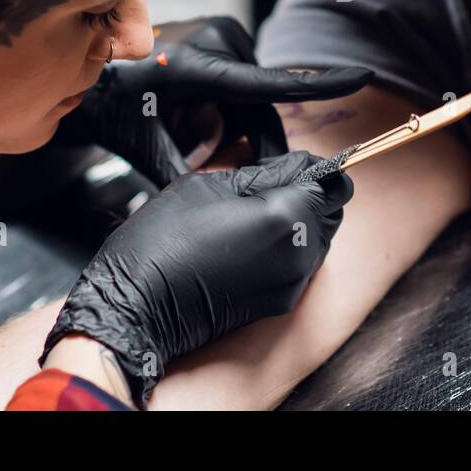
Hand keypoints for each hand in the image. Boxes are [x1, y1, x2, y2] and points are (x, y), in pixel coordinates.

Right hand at [40, 149, 352, 405]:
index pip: (333, 181)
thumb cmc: (162, 240)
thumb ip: (259, 169)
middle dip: (310, 194)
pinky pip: (300, 263)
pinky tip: (248, 242)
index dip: (311, 167)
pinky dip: (286, 247)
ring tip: (252, 216)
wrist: (137, 308)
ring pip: (318, 238)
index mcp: (288, 215)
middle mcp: (301, 252)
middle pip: (333, 211)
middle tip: (267, 187)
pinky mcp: (280, 302)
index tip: (284, 166)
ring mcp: (293, 282)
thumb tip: (288, 162)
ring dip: (299, 221)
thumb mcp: (207, 183)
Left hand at [52, 16, 371, 186]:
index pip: (270, 83)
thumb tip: (217, 213)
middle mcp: (217, 40)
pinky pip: (240, 82)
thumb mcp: (146, 150)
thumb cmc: (113, 109)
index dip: (322, 84)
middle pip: (260, 106)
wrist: (89, 69)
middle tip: (214, 164)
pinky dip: (224, 107)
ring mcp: (220, 32)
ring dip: (230, 124)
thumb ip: (185, 178)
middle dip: (247, 143)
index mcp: (200, 67)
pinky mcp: (220, 33)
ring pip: (251, 98)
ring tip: (181, 130)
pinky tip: (185, 113)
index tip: (362, 75)